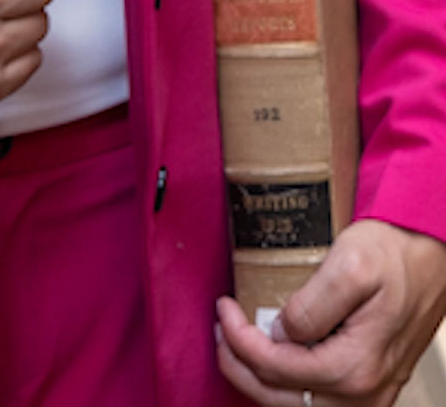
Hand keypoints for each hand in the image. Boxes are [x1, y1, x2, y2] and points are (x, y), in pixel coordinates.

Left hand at [216, 219, 445, 403]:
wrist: (433, 256)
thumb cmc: (397, 253)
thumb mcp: (351, 264)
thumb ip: (312, 305)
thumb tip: (280, 333)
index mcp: (354, 366)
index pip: (277, 368)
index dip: (240, 341)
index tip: (223, 309)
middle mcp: (363, 392)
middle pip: (281, 398)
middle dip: (240, 367)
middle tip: (219, 332)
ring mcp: (369, 394)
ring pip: (298, 406)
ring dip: (261, 381)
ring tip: (236, 346)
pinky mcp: (371, 385)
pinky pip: (319, 400)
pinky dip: (287, 387)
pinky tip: (273, 360)